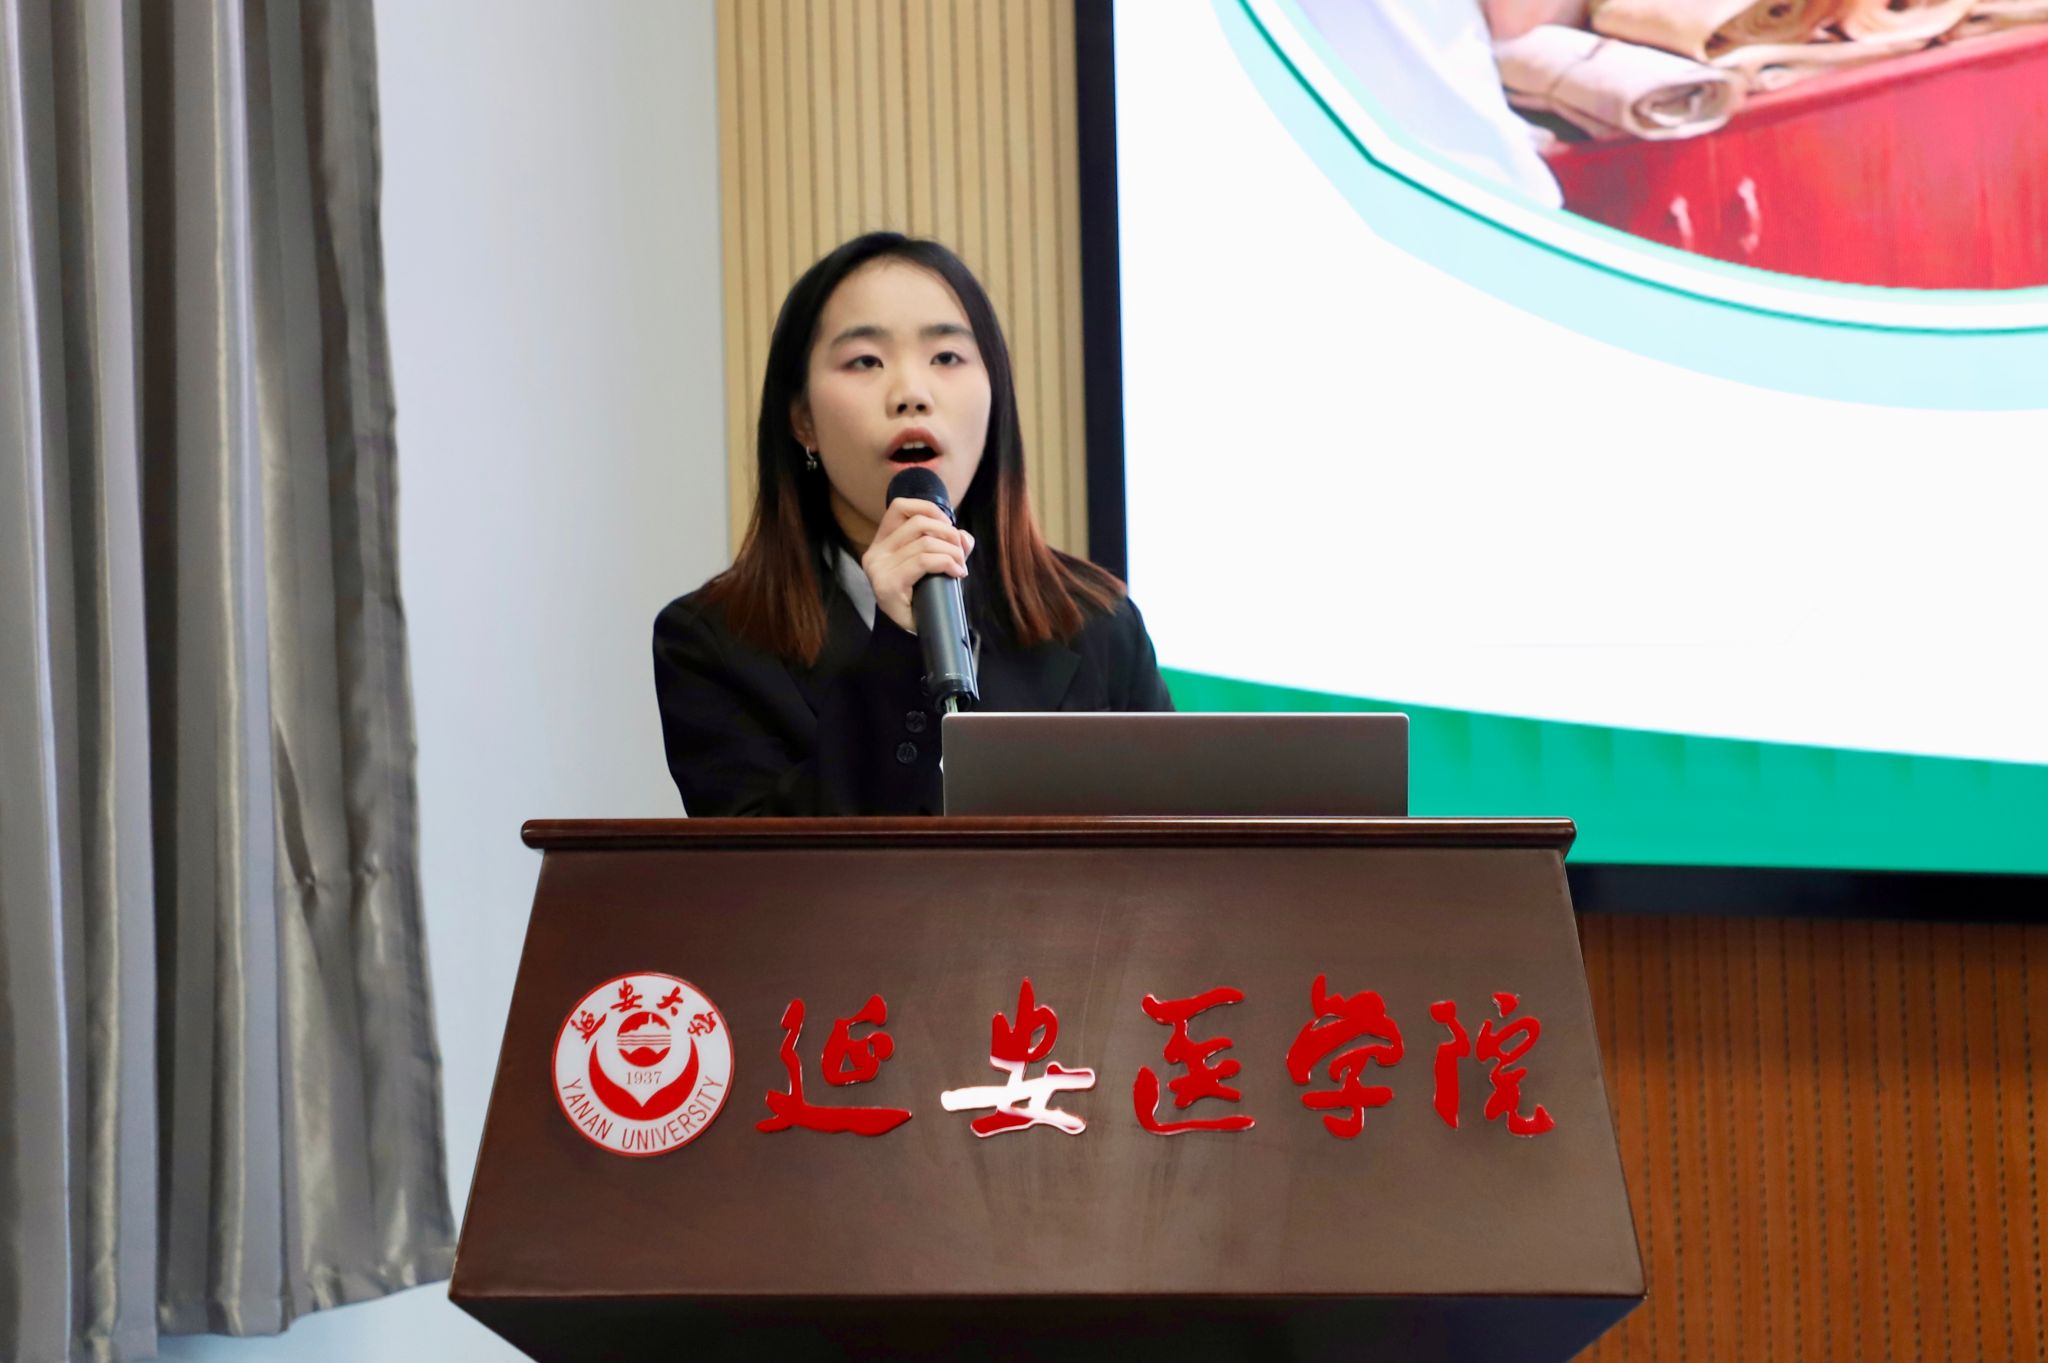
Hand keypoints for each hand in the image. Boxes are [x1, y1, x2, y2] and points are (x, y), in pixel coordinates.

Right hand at [860, 498, 974, 633]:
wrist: (914, 631)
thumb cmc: (922, 597)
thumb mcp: (934, 565)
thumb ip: (948, 546)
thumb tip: (965, 537)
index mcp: (881, 543)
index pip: (899, 507)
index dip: (928, 508)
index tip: (948, 524)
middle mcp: (875, 553)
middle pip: (918, 523)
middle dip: (948, 533)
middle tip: (960, 551)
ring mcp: (878, 568)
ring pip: (925, 542)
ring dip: (951, 551)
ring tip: (959, 566)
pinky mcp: (888, 584)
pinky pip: (924, 561)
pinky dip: (947, 563)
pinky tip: (956, 572)